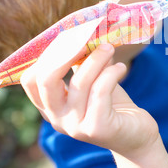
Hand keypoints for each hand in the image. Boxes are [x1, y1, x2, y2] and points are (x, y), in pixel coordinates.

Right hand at [20, 20, 158, 157]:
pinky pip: (100, 91)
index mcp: (50, 107)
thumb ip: (80, 63)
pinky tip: (121, 68)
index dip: (48, 55)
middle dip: (65, 53)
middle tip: (85, 37)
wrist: (136, 136)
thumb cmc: (111, 104)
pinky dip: (111, 73)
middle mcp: (57, 119)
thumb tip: (80, 31)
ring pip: (79, 83)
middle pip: (46, 80)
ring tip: (109, 48)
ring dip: (95, 59)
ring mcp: (75, 127)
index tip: (69, 37)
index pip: (31, 80)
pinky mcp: (97, 129)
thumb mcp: (91, 81)